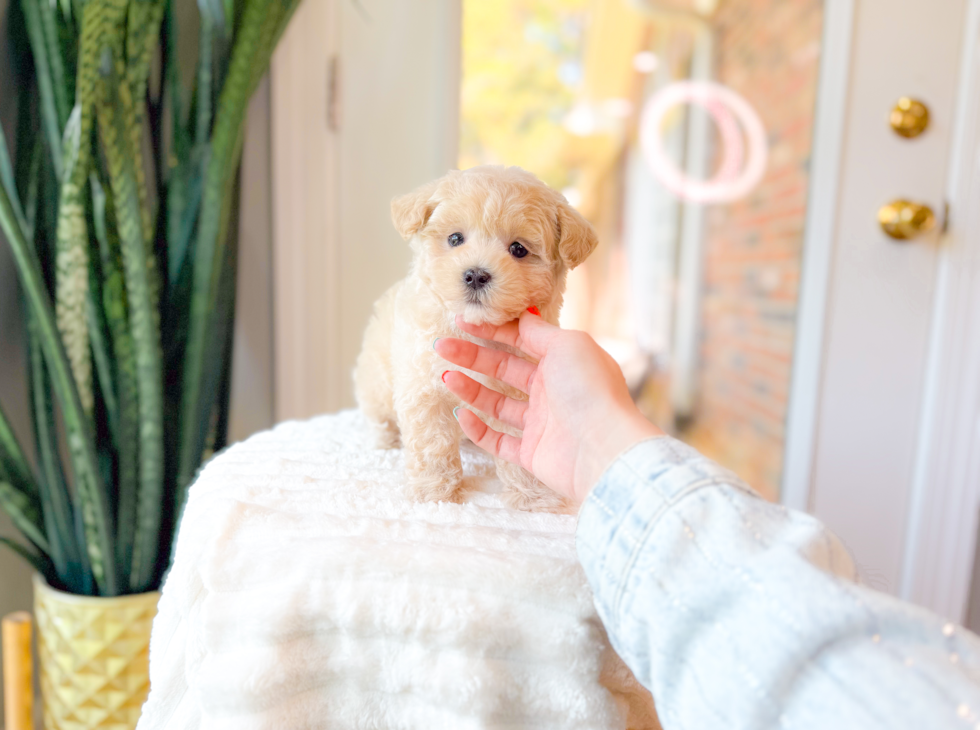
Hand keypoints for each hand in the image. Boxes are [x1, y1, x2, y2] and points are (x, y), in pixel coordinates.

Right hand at [434, 311, 661, 503]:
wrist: (603, 448)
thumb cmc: (590, 390)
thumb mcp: (567, 345)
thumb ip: (539, 332)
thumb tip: (522, 316)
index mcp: (562, 362)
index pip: (520, 341)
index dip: (491, 331)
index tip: (462, 321)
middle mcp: (551, 391)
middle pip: (504, 369)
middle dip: (472, 357)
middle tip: (441, 347)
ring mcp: (541, 423)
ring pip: (497, 403)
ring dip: (470, 390)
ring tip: (446, 377)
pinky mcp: (532, 453)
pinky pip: (498, 440)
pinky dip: (478, 429)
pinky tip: (461, 413)